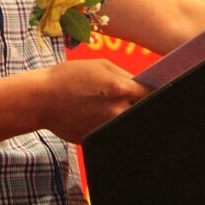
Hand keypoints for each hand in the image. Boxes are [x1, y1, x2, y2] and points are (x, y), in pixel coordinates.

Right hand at [35, 59, 150, 142]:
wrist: (41, 99)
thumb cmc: (70, 77)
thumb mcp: (100, 66)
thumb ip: (124, 75)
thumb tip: (144, 85)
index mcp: (120, 88)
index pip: (152, 93)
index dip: (158, 91)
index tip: (163, 91)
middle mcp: (117, 110)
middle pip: (143, 111)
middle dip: (144, 106)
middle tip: (144, 102)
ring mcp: (107, 126)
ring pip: (129, 123)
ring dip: (129, 117)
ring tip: (118, 108)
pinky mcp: (98, 138)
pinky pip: (114, 132)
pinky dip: (114, 125)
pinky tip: (102, 117)